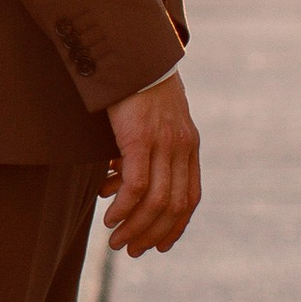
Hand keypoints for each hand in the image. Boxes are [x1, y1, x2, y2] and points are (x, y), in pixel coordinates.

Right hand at [101, 72, 200, 253]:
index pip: (190, 197)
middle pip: (175, 206)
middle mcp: (181, 147)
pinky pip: (136, 185)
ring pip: (156, 201)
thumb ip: (143, 152)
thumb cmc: (134, 85)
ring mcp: (163, 143)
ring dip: (136, 227)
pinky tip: (110, 217)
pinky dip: (124, 207)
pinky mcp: (140, 138)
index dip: (176, 226)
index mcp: (188, 145)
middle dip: (153, 235)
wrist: (131, 51)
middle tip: (131, 250)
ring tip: (115, 241)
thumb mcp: (149, 122)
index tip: (159, 246)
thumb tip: (115, 183)